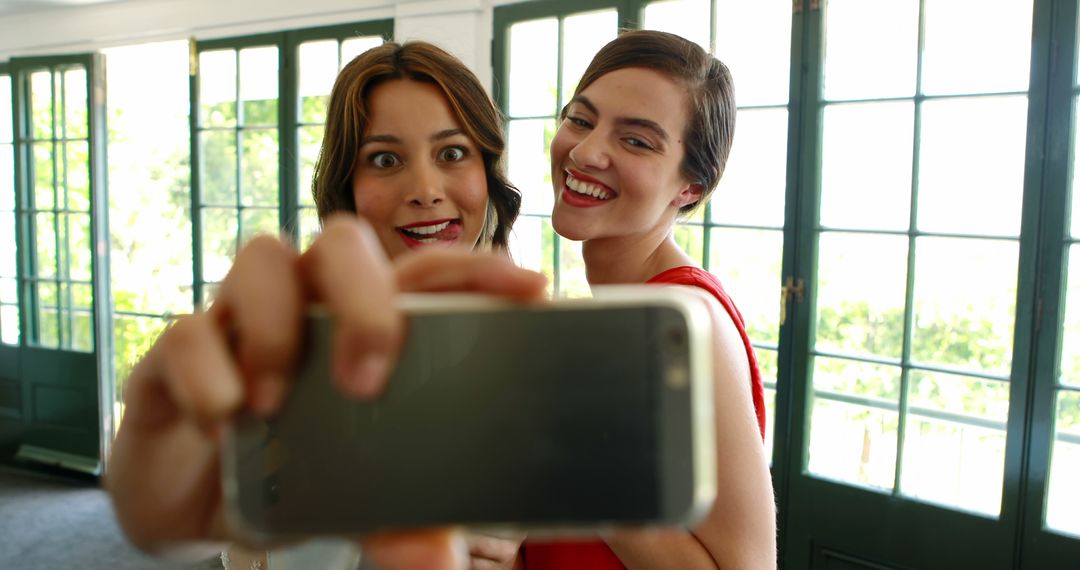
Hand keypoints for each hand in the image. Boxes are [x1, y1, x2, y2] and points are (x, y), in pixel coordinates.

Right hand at [105, 214, 545, 565]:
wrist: (191, 509)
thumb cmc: (288, 476)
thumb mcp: (353, 501)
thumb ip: (396, 521)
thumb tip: (433, 555)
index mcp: (362, 324)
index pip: (426, 272)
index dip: (475, 269)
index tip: (530, 288)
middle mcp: (307, 306)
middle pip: (342, 243)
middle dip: (364, 297)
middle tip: (365, 379)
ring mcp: (239, 320)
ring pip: (263, 257)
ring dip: (276, 326)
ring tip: (276, 403)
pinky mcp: (177, 354)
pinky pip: (187, 332)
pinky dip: (209, 373)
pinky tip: (225, 418)